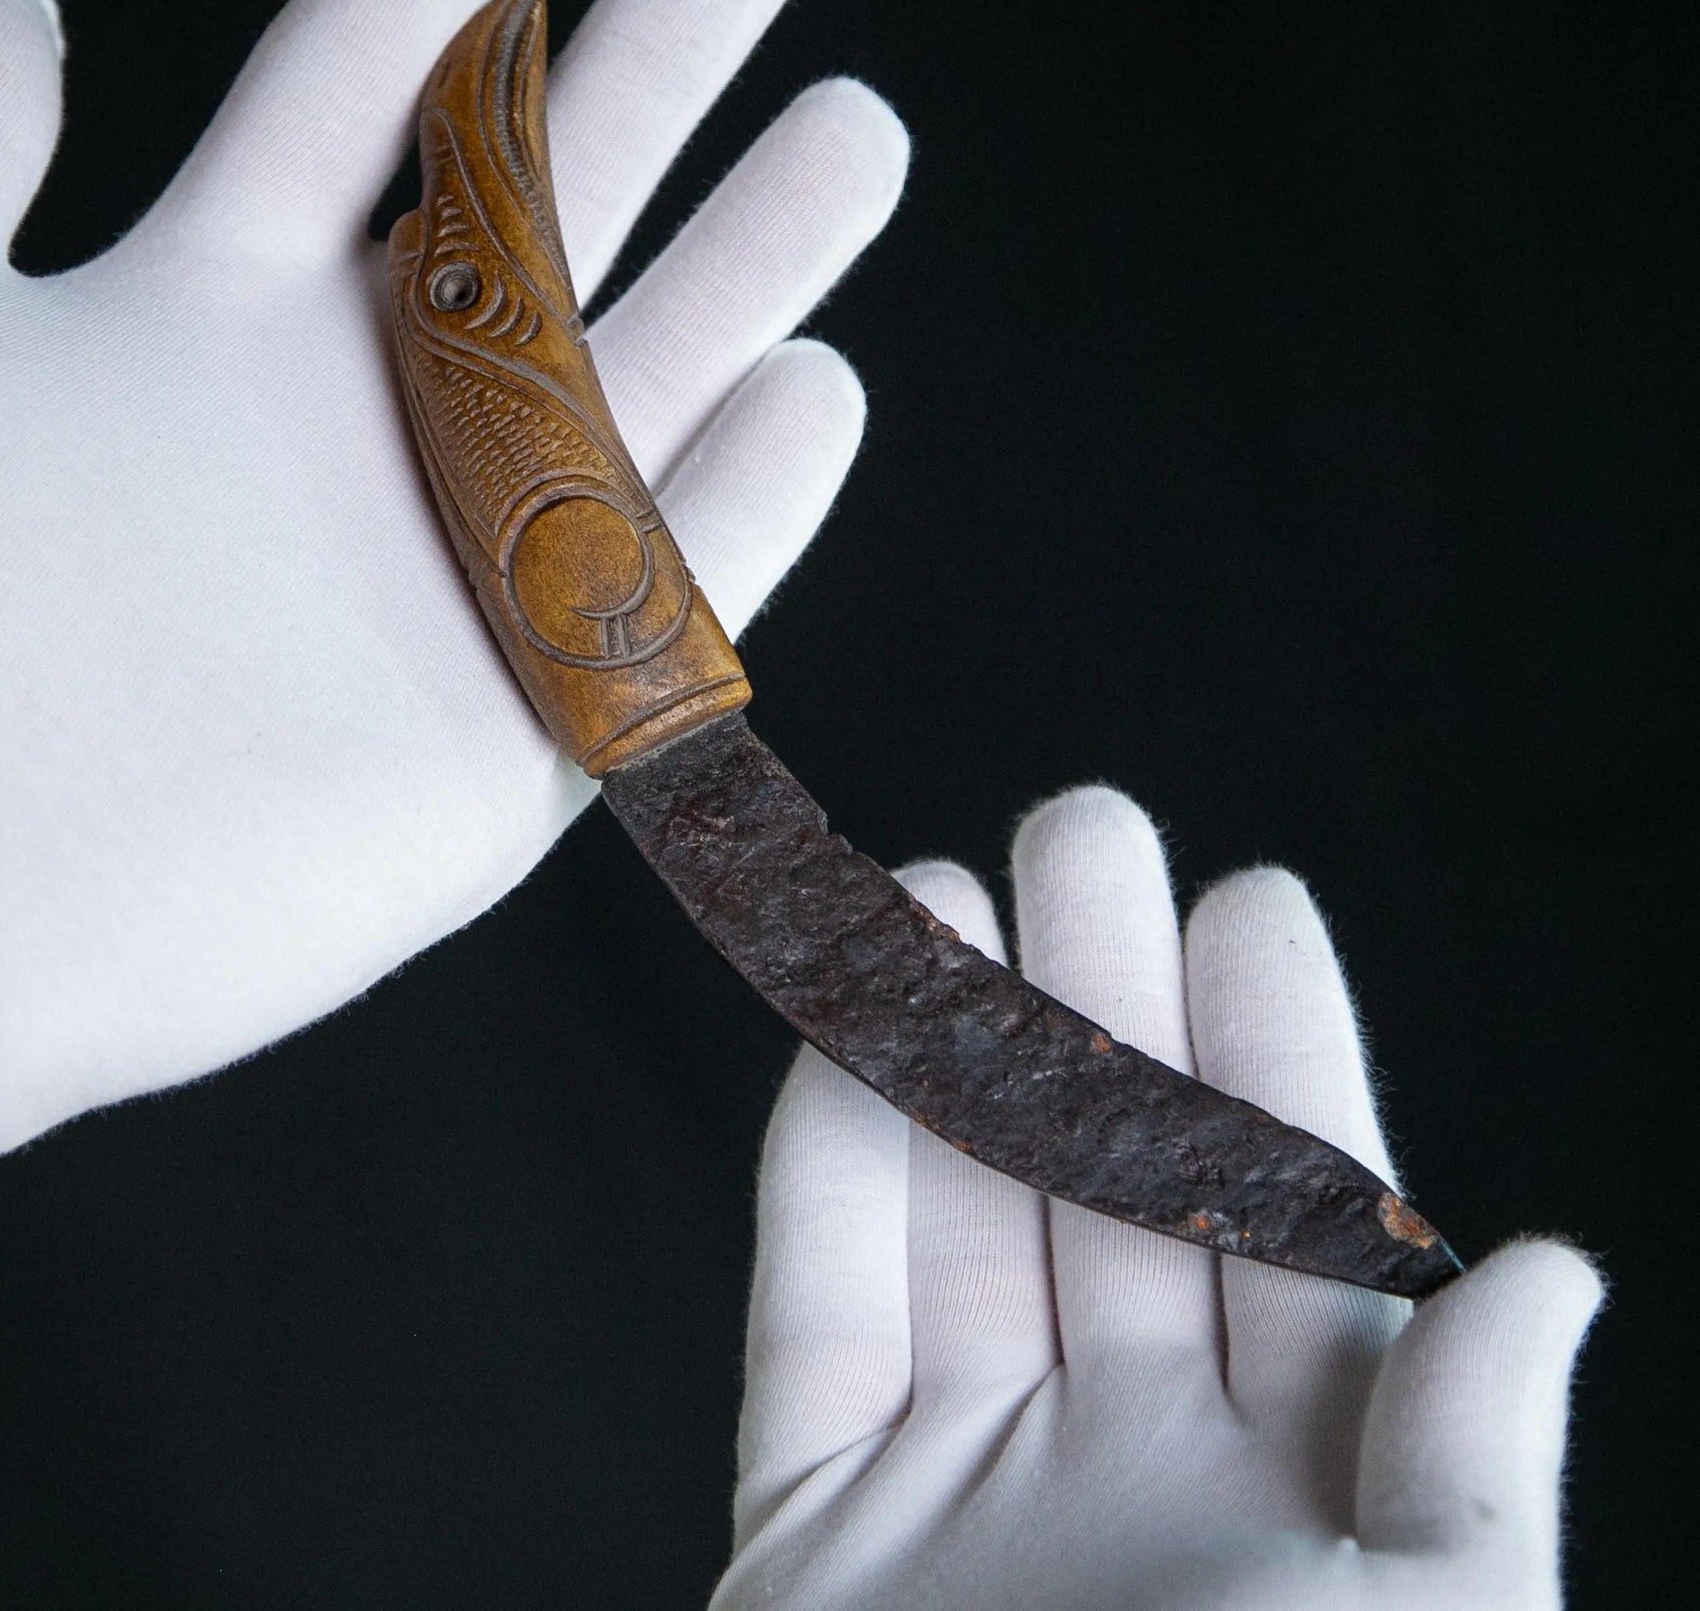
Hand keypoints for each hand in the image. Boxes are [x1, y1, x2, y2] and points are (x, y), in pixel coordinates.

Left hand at [0, 0, 906, 1224]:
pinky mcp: (498, 738)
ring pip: (640, 381)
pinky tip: (819, 389)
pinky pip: (659, 603)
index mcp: (217, 308)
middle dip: (651, 59)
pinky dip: (744, 511)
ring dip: (749, 256)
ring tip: (848, 130)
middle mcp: (354, 423)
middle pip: (546, 208)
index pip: (370, 74)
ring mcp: (442, 574)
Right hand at [719, 789, 1600, 1610]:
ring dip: (951, 1050)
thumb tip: (1545, 1269)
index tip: (1252, 904)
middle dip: (1103, 1003)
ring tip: (946, 884)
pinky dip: (826, 1165)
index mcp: (1313, 1518)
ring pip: (961, 1221)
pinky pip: (820, 1315)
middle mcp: (1143, 1490)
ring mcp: (969, 1506)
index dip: (1276, 1062)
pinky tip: (847, 1032)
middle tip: (1088, 825)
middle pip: (1118, 1191)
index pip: (1299, 1242)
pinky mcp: (817, 1537)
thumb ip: (1472, 1487)